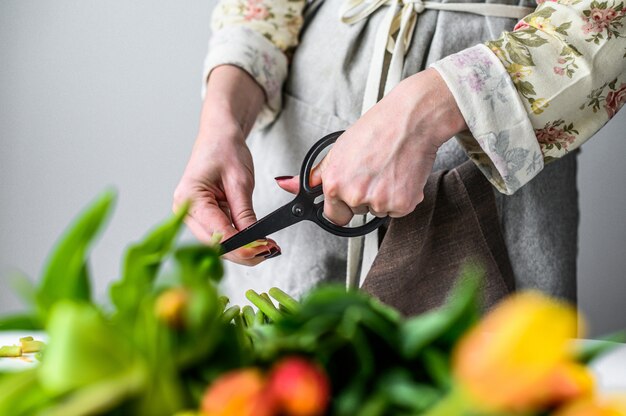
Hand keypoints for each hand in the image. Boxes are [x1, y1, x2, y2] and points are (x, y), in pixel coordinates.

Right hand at [174, 65, 279, 264]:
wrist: (220, 135)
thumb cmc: (224, 148)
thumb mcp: (240, 181)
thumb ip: (244, 213)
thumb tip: (254, 240)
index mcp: (189, 197)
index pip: (216, 231)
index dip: (240, 245)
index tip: (261, 250)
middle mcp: (185, 209)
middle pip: (214, 243)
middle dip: (242, 252)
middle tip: (268, 252)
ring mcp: (193, 214)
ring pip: (218, 244)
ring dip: (242, 249)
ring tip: (266, 248)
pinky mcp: (203, 216)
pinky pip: (221, 234)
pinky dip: (240, 241)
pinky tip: (257, 242)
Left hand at [276, 68, 466, 224]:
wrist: (411, 118)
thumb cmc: (376, 129)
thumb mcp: (337, 151)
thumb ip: (313, 176)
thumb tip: (287, 185)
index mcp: (335, 184)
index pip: (334, 216)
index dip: (343, 204)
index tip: (351, 191)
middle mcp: (355, 195)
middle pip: (358, 212)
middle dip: (365, 197)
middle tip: (374, 171)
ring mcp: (380, 202)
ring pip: (379, 210)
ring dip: (384, 196)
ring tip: (388, 168)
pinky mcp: (402, 204)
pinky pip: (399, 210)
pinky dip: (402, 196)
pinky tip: (401, 173)